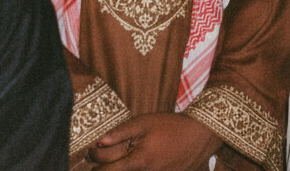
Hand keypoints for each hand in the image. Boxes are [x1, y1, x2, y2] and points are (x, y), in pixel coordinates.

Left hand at [87, 113, 221, 169]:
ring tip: (112, 163)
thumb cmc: (169, 125)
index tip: (91, 155)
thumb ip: (120, 133)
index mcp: (141, 160)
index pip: (110, 170)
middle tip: (96, 162)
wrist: (198, 136)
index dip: (97, 164)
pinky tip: (132, 165)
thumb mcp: (143, 122)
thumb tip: (99, 142)